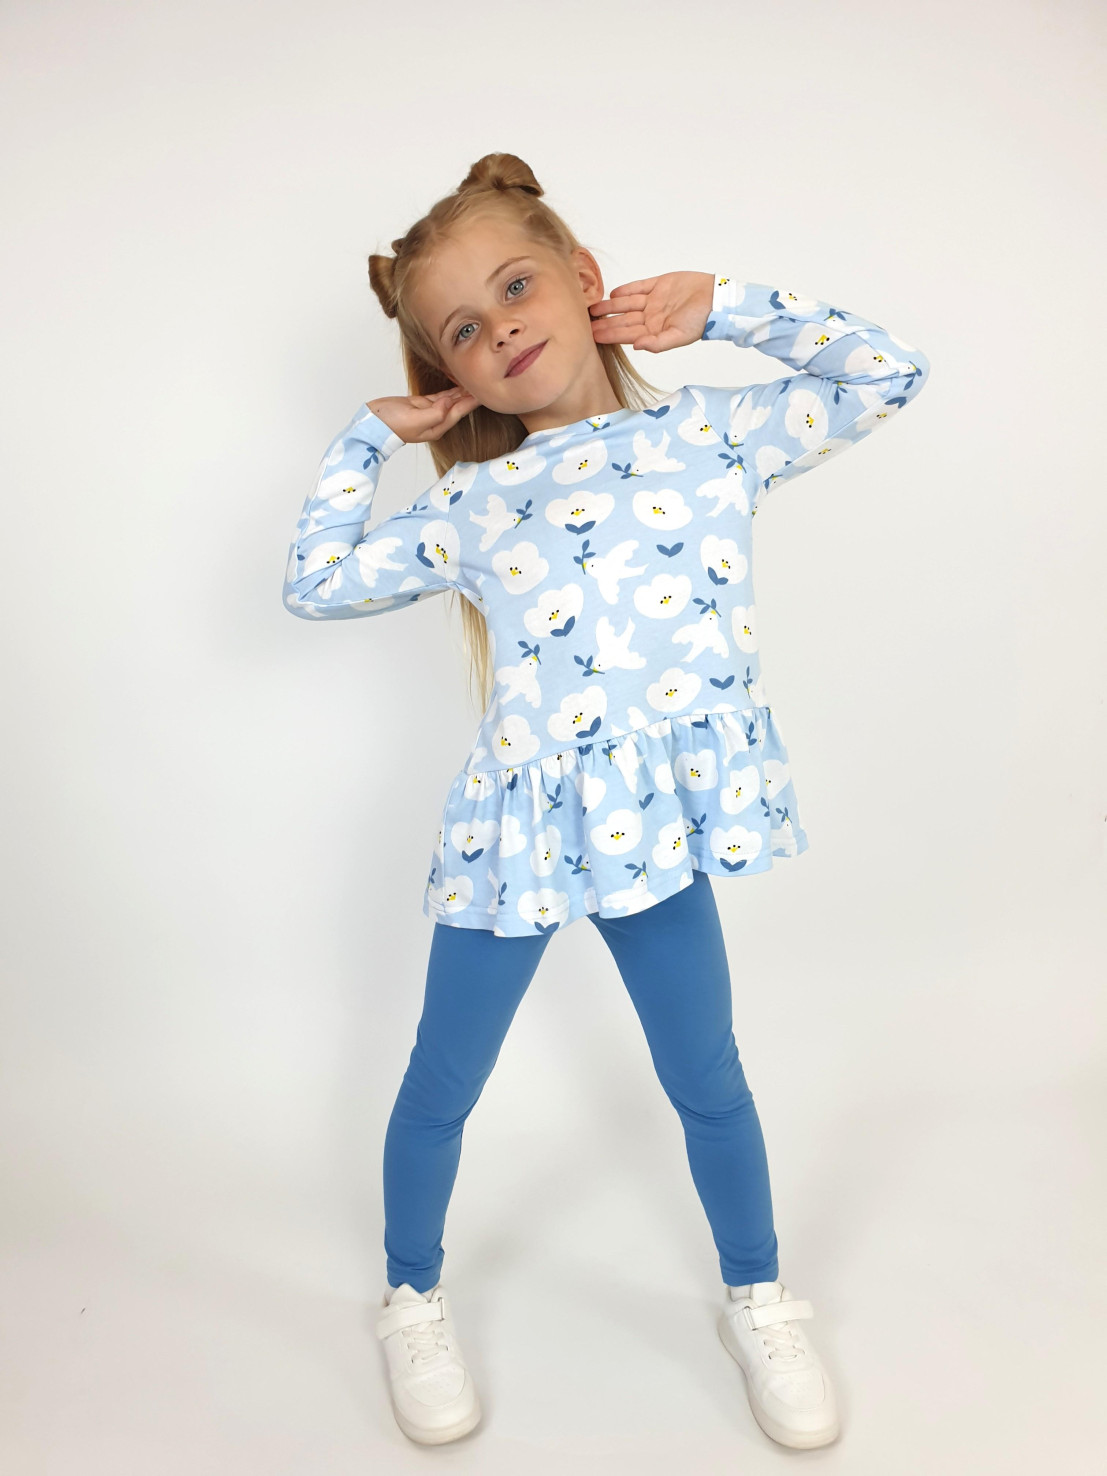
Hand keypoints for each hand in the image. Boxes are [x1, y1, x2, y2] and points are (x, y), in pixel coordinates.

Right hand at [366, 385, 480, 443]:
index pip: (459, 412)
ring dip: (462, 393)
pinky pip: (440, 396)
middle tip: (484, 385)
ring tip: (475, 384)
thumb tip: (449, 402)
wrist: (373, 424)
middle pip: (458, 406)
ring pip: (450, 400)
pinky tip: (457, 385)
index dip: (472, 401)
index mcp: (437, 426)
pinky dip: (449, 390)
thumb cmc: (390, 425)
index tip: (484, 393)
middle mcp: (436, 421)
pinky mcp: (421, 404)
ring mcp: (429, 412)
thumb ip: (435, 412)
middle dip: (471, 397)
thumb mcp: (415, 420)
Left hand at [589, 270, 714, 352]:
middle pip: (623, 320)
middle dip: (605, 322)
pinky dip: (627, 290)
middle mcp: (652, 317)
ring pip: (627, 304)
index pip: (626, 334)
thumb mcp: (680, 336)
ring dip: (610, 306)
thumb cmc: (701, 321)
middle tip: (585, 323)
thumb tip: (636, 346)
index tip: (592, 336)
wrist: (717, 299)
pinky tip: (613, 293)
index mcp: (655, 331)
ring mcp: (655, 301)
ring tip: (593, 308)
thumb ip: (658, 343)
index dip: (609, 335)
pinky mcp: (660, 285)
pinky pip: (640, 287)